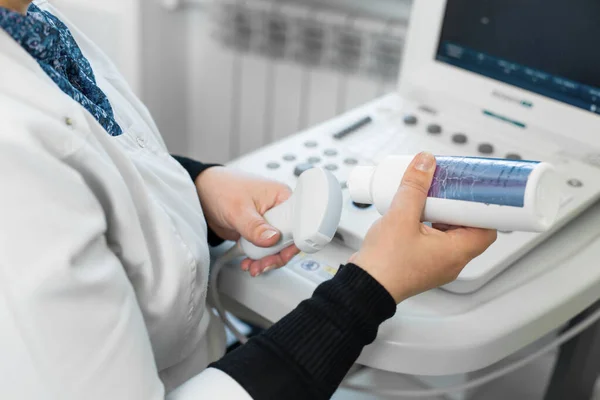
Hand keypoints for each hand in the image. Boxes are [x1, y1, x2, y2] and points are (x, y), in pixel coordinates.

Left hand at [195, 167, 299, 276]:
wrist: (202, 194)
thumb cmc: (221, 188)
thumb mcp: (239, 209)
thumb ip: (255, 226)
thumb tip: (273, 238)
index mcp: (282, 197)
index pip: (298, 223)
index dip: (292, 242)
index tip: (280, 254)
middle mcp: (279, 209)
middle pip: (289, 239)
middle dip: (276, 255)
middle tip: (264, 264)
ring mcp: (269, 221)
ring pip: (277, 247)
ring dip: (266, 260)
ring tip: (253, 266)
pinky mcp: (260, 231)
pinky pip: (265, 248)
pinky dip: (258, 258)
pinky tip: (249, 262)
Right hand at [351, 152, 496, 302]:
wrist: (363, 286)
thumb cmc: (385, 264)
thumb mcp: (401, 216)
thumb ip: (414, 187)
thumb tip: (425, 163)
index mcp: (456, 252)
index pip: (487, 228)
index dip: (482, 207)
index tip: (472, 191)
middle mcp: (451, 261)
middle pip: (467, 228)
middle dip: (456, 206)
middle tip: (446, 188)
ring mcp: (436, 265)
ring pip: (448, 234)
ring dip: (440, 214)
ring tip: (427, 198)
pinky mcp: (421, 264)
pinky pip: (433, 241)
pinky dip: (427, 225)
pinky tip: (413, 214)